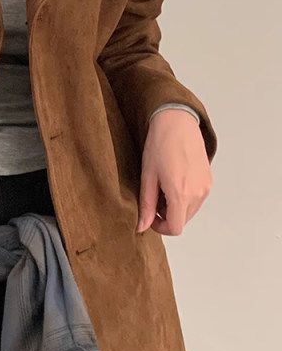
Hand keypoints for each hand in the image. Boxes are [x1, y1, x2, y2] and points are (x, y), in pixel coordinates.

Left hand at [136, 108, 212, 234]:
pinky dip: (185, 196)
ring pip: (190, 210)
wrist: (177, 122)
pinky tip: (174, 179)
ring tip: (162, 185)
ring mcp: (206, 187)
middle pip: (183, 220)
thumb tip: (142, 226)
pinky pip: (197, 198)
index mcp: (181, 194)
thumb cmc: (160, 145)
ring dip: (176, 206)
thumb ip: (146, 204)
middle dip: (167, 215)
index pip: (175, 228)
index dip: (160, 228)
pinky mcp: (209, 180)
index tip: (150, 217)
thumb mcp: (148, 176)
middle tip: (154, 196)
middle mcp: (198, 193)